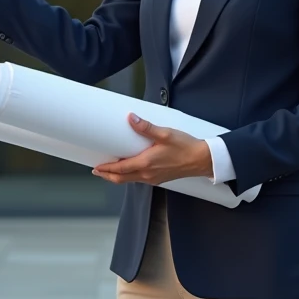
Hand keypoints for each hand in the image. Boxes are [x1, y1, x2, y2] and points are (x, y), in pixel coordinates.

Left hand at [92, 114, 212, 185]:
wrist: (201, 160)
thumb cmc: (185, 146)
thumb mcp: (164, 133)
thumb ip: (145, 127)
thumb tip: (130, 118)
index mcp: (145, 163)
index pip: (120, 169)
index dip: (106, 168)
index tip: (96, 167)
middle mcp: (147, 174)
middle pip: (122, 179)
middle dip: (108, 175)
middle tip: (97, 171)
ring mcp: (153, 178)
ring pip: (130, 180)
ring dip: (118, 176)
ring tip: (110, 170)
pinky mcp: (159, 178)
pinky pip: (139, 179)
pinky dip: (129, 176)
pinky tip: (130, 169)